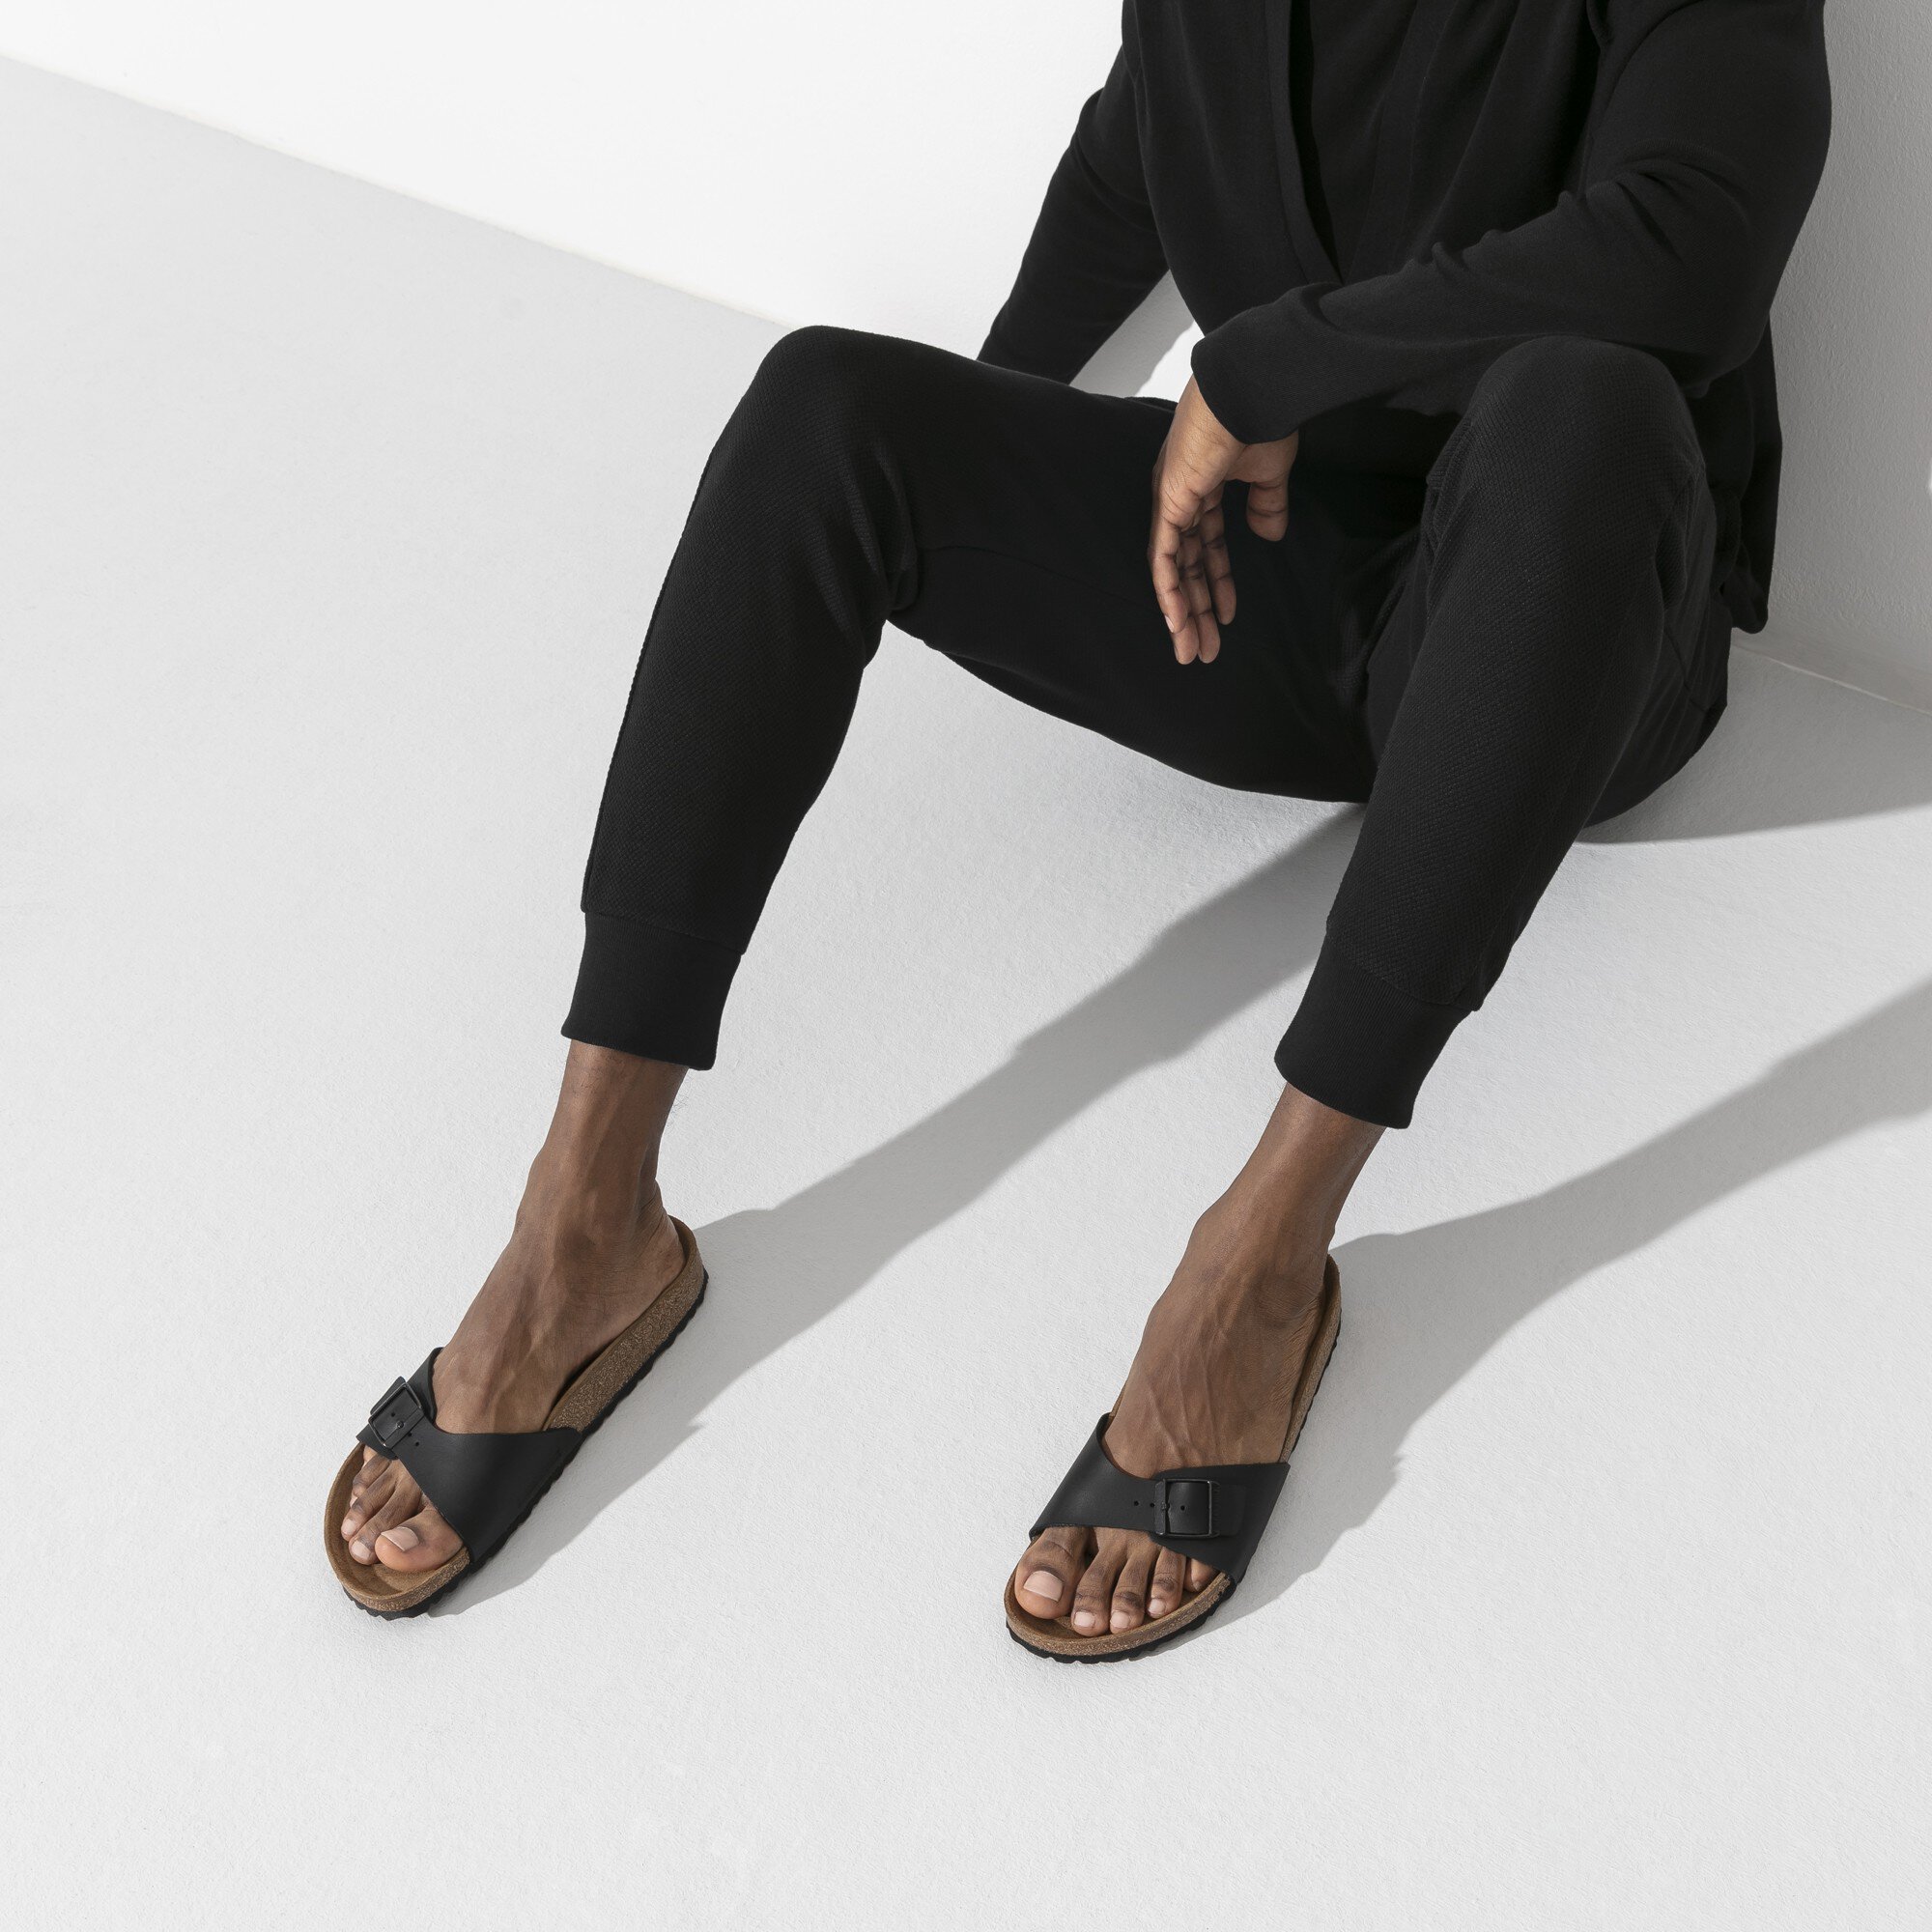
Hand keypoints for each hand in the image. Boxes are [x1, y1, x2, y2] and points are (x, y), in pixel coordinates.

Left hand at [1148, 377, 1298, 663]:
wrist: (1252, 388)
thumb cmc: (1260, 417)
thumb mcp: (1268, 471)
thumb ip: (1266, 504)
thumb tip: (1269, 535)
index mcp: (1200, 487)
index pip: (1206, 546)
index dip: (1218, 582)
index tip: (1228, 616)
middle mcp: (1179, 497)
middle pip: (1187, 566)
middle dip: (1197, 611)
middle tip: (1202, 651)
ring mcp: (1170, 499)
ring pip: (1172, 570)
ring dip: (1182, 613)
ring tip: (1192, 651)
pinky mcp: (1168, 501)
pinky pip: (1163, 556)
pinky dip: (1168, 590)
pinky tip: (1177, 621)